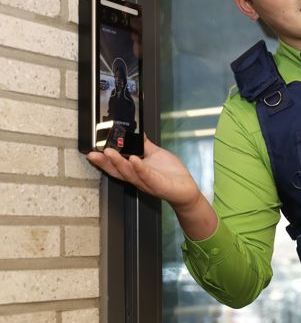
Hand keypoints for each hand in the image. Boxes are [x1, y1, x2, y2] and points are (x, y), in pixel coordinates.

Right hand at [86, 135, 200, 211]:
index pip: (116, 166)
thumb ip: (145, 145)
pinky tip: (134, 159)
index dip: (103, 160)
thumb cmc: (171, 173)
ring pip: (129, 173)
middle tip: (94, 154)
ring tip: (110, 153)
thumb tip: (138, 133)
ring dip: (118, 163)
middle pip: (117, 171)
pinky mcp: (158, 184)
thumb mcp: (156, 154)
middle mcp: (138, 178)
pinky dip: (140, 168)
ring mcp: (147, 182)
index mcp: (135, 172)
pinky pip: (147, 175)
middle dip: (104, 162)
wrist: (185, 188)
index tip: (93, 151)